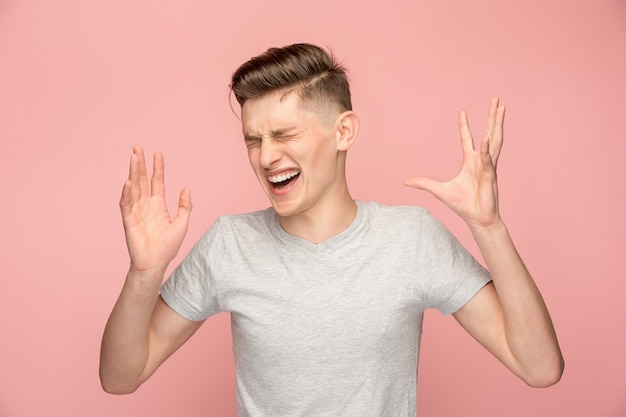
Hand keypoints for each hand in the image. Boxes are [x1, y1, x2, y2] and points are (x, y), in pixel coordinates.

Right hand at [119, 146, 191, 275]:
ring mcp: (136, 211)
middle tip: (137, 147)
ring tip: (133, 157)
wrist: (155, 264)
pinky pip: (126, 204)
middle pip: (141, 180)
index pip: (157, 182)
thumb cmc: (167, 247)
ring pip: (133, 187)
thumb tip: (187, 188)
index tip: (158, 153)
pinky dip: (126, 193)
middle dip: (140, 164)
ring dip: (132, 172)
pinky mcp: (128, 220)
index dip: (157, 168)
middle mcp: (145, 205)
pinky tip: (128, 181)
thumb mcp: (182, 224)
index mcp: (158, 205)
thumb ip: (185, 206)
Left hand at [404, 98, 505, 229]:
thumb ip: (423, 183)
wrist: (477, 219)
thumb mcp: (438, 191)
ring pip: (494, 140)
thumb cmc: (463, 204)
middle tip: (496, 99)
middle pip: (488, 132)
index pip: (467, 138)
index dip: (464, 125)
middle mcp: (481, 160)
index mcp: (470, 161)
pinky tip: (486, 138)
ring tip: (501, 108)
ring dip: (497, 124)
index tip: (462, 110)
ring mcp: (488, 166)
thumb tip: (405, 181)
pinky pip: (488, 160)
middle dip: (491, 116)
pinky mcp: (490, 176)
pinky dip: (485, 150)